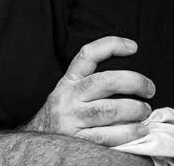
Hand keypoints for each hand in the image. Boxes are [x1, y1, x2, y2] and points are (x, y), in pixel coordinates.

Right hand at [23, 36, 154, 145]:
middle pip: (104, 81)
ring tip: (145, 111)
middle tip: (149, 88)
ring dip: (133, 109)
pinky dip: (127, 132)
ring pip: (109, 110)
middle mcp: (69, 96)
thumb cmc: (61, 114)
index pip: (88, 54)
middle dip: (132, 82)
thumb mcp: (69, 91)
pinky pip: (107, 136)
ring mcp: (72, 119)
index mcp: (69, 80)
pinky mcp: (77, 140)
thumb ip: (91, 83)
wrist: (37, 141)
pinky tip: (139, 130)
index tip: (133, 47)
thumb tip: (129, 81)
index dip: (111, 45)